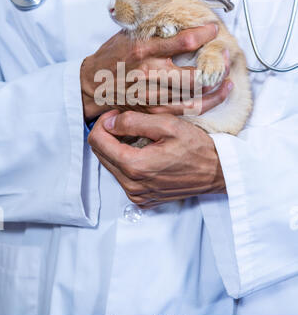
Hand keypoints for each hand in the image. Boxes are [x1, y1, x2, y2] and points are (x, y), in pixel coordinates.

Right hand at [80, 25, 219, 121]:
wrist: (92, 86)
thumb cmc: (111, 57)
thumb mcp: (127, 35)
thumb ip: (151, 29)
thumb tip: (176, 17)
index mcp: (144, 49)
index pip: (184, 41)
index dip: (205, 33)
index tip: (214, 29)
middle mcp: (150, 73)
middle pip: (195, 74)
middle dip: (216, 64)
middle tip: (226, 55)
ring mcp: (152, 94)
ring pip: (195, 94)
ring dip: (217, 85)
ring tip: (228, 75)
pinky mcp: (154, 109)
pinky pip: (188, 109)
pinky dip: (208, 102)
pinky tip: (220, 93)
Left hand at [88, 105, 229, 207]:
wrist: (217, 172)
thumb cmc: (197, 148)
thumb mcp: (167, 125)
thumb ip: (134, 121)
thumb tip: (110, 123)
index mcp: (135, 166)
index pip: (97, 141)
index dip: (103, 123)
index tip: (116, 115)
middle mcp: (132, 185)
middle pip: (100, 154)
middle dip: (108, 135)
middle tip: (125, 122)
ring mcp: (137, 195)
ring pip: (110, 166)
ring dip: (117, 148)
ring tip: (136, 136)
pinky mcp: (143, 199)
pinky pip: (123, 178)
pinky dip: (126, 162)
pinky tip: (143, 152)